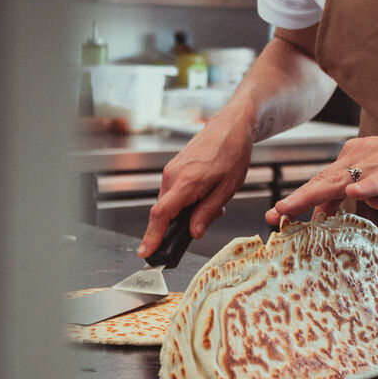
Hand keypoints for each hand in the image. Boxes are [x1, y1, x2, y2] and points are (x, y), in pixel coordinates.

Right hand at [138, 112, 252, 257]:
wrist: (231, 127)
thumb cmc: (232, 154)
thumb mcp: (227, 190)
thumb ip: (208, 213)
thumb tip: (194, 233)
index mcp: (186, 182)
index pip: (161, 215)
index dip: (151, 236)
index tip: (145, 251)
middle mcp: (172, 175)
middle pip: (164, 212)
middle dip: (180, 225)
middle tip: (205, 221)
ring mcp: (171, 170)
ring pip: (171, 203)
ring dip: (186, 211)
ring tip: (212, 201)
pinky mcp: (173, 168)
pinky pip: (174, 192)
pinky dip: (186, 200)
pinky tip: (206, 193)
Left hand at [264, 124, 377, 224]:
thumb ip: (363, 187)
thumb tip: (350, 199)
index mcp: (353, 159)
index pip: (320, 182)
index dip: (298, 199)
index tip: (277, 217)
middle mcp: (359, 158)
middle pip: (321, 181)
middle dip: (295, 200)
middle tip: (271, 216)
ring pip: (341, 181)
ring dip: (315, 195)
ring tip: (292, 208)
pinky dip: (367, 187)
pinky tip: (353, 193)